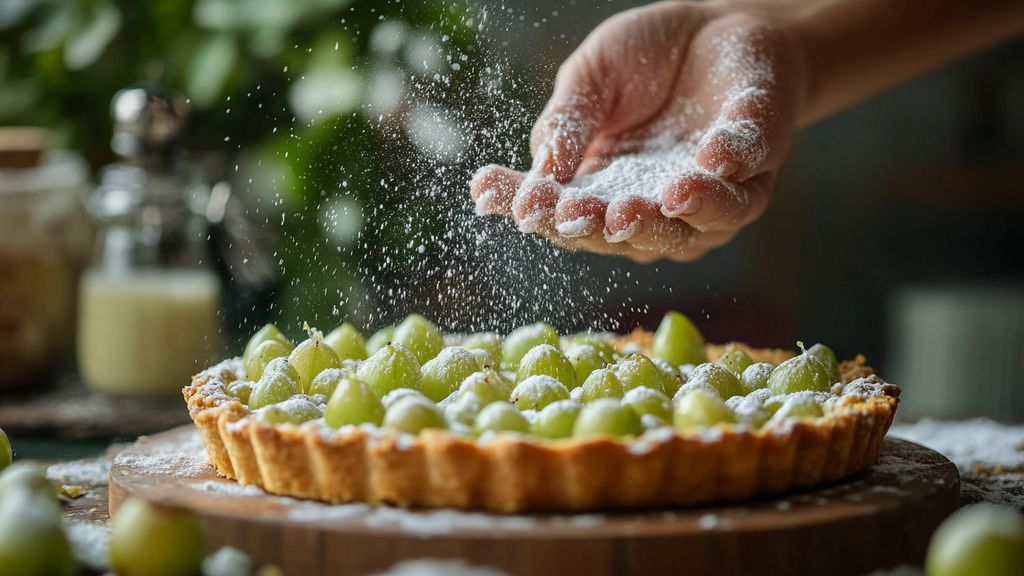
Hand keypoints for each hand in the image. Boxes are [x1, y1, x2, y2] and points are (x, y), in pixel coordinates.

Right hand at [470, 1, 804, 261]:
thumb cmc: (647, 59)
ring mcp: (712, 194)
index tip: (491, 194)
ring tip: (632, 208)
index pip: (564, 214)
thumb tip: (539, 172)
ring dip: (664, 221)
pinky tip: (709, 158)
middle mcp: (657, 207)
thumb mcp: (592, 79)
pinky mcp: (759, 164)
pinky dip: (729, 171)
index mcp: (607, 190)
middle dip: (597, 227)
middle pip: (625, 237)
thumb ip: (568, 123)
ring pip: (693, 228)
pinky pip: (746, 178)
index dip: (531, 206)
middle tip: (571, 213)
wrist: (719, 24)